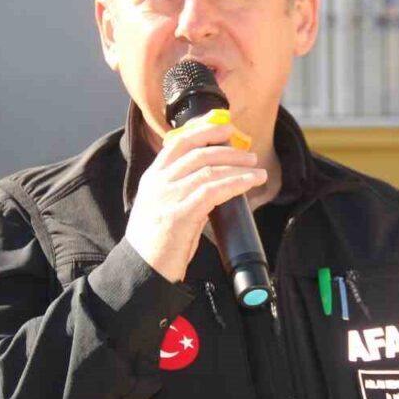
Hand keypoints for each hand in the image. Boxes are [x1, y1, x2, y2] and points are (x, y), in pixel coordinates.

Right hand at [125, 113, 265, 282]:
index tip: (225, 126)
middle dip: (227, 149)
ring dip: (237, 167)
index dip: (203, 130)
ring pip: (208, 170)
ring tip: (256, 170)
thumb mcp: (163, 209)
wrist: (141, 272)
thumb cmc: (156, 245)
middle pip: (197, 153)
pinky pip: (214, 191)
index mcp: (152, 178)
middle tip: (249, 154)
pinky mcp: (180, 215)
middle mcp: (158, 183)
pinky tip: (250, 182)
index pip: (178, 142)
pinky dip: (236, 183)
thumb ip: (183, 193)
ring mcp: (167, 197)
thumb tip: (214, 184)